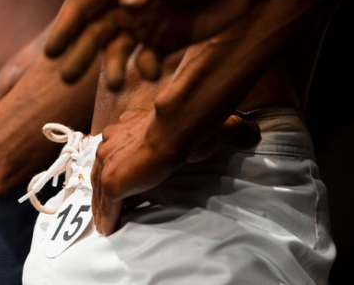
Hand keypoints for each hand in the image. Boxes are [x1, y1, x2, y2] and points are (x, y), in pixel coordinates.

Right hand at [46, 0, 254, 88]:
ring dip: (111, 68)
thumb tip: (126, 3)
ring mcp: (144, 23)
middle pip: (93, 33)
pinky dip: (146, 68)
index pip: (84, 6)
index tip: (52, 52)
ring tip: (115, 85)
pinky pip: (146, 59)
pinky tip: (153, 71)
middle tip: (67, 78)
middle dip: (79, 55)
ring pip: (116, 51)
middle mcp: (126, 3)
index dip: (65, 28)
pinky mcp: (165, 40)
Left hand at [91, 109, 259, 235]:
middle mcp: (111, 141)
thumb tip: (254, 131)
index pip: (116, 146)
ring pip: (100, 188)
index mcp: (127, 126)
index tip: (119, 172)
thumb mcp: (210, 127)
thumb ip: (230, 129)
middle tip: (105, 202)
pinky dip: (106, 217)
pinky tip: (107, 229)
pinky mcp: (113, 181)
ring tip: (104, 221)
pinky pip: (106, 205)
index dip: (116, 160)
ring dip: (101, 205)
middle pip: (101, 168)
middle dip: (103, 185)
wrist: (177, 128)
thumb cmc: (190, 125)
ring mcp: (108, 162)